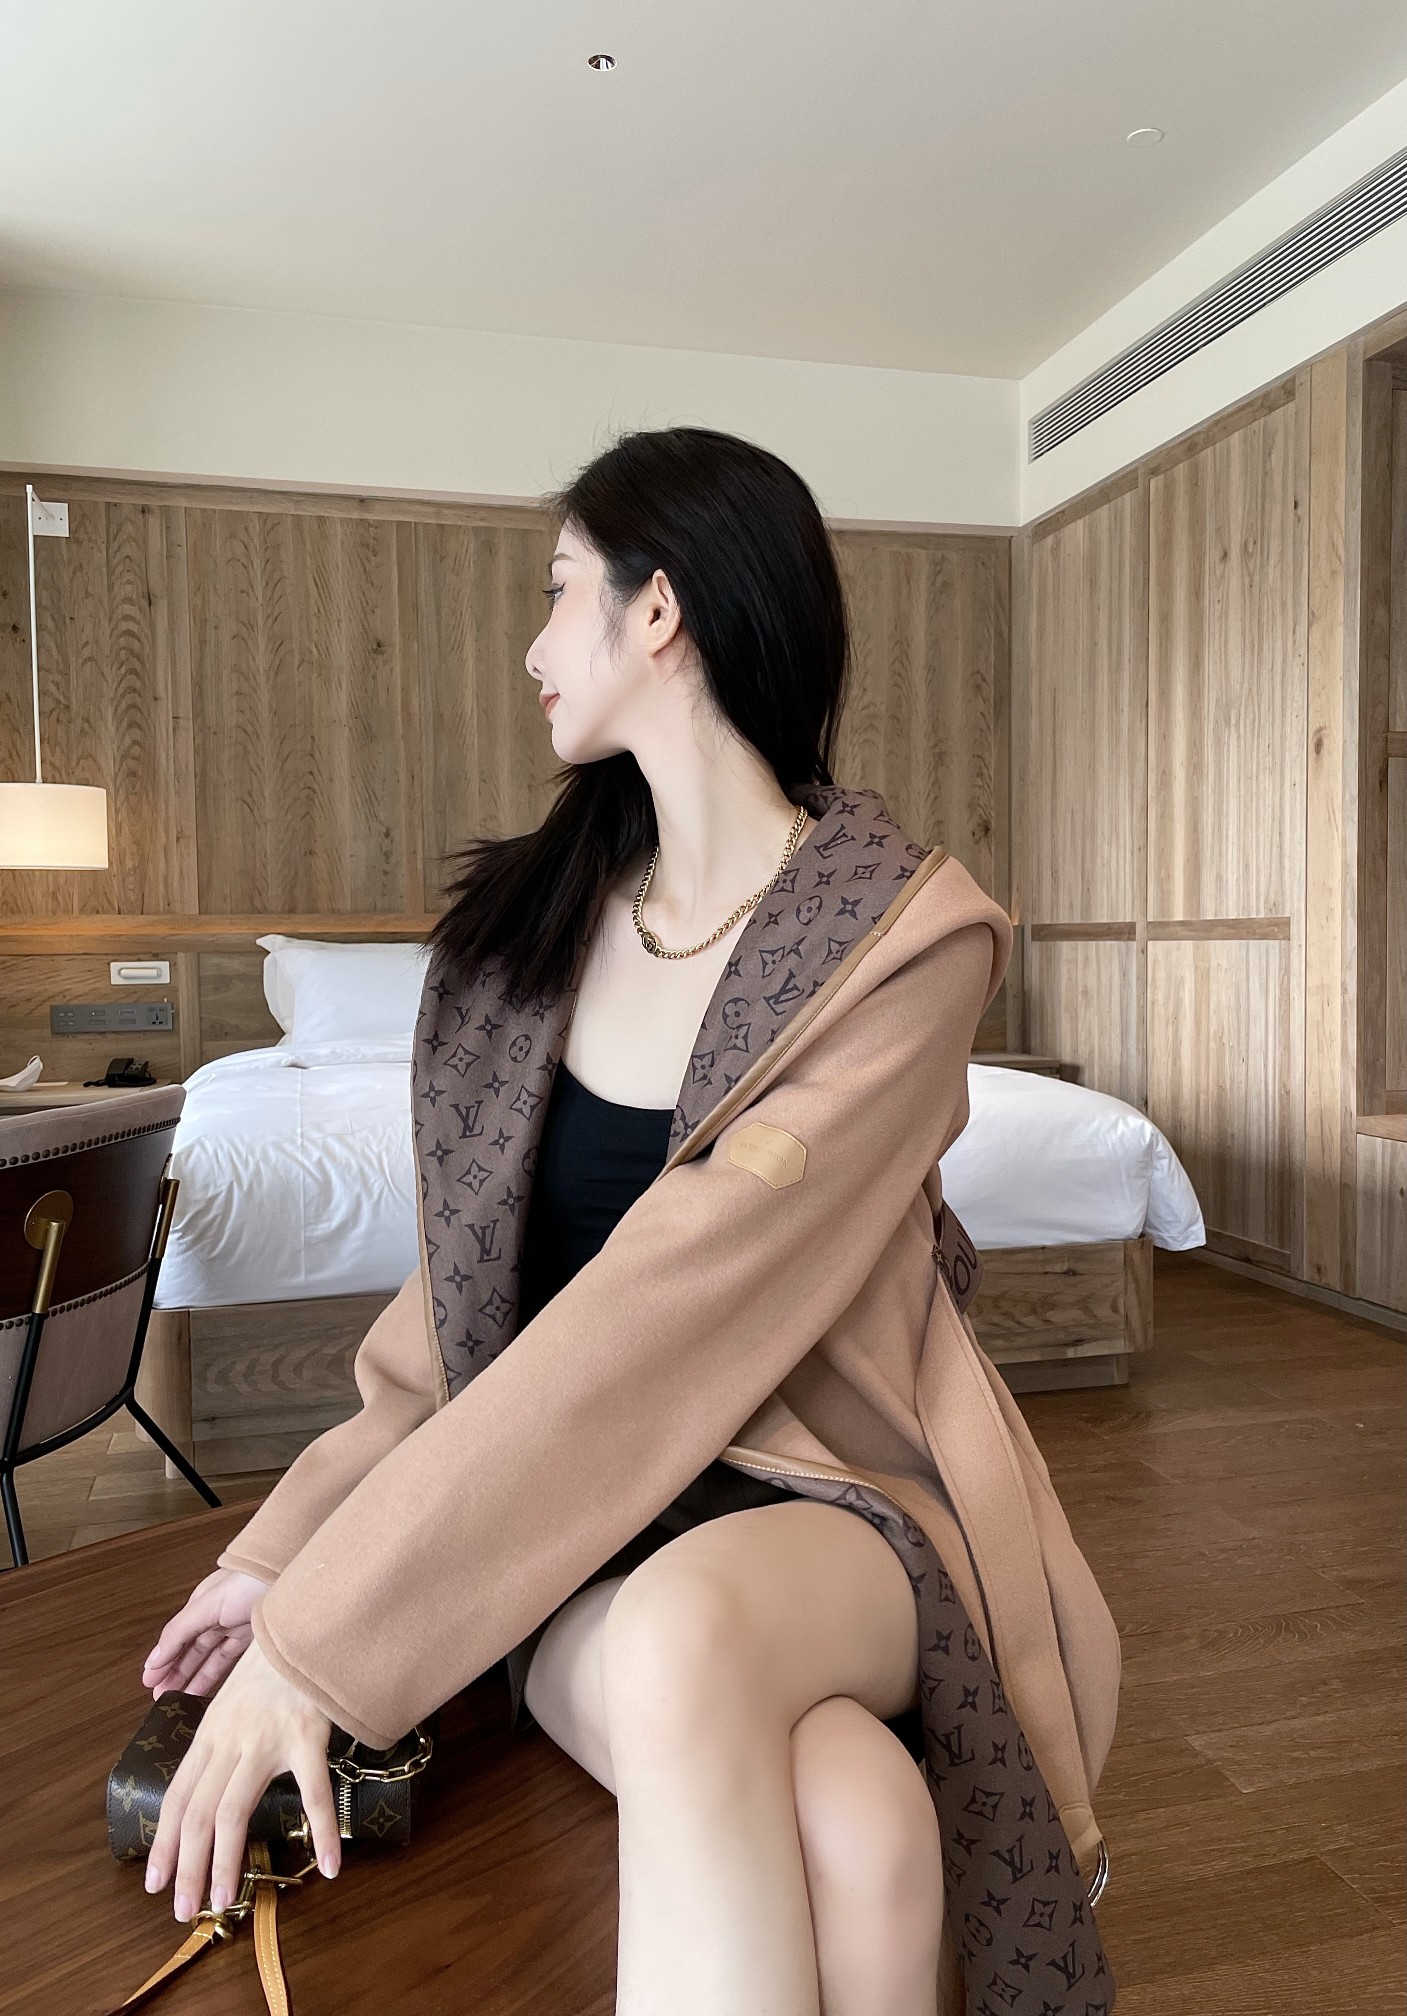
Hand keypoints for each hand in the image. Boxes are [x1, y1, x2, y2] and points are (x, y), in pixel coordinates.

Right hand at [142, 1567, 270, 1698]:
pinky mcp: (256, 1639)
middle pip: (191, 1650)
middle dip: (175, 1674)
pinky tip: (208, 1689)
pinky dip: (217, 1677)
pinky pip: (231, 1661)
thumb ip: (180, 1631)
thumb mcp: (208, 1604)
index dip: (162, 1661)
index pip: (177, 1637)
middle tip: (160, 1699)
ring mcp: (238, 1627)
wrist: (297, 1580)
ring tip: (179, 1701)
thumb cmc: (252, 1579)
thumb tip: (154, 1659)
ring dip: (193, 1679)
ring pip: (210, 1659)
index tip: (148, 1683)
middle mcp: (218, 1615)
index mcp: (203, 1603)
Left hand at [143, 1637, 340, 1921]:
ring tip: (224, 1900)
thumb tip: (208, 1787)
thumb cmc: (274, 1665)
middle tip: (184, 1909)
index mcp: (210, 1732)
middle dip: (187, 1868)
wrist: (309, 1625)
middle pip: (198, 1814)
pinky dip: (322, 1832)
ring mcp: (268, 1739)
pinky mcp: (307, 1737)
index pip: (177, 1798)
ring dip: (226, 1863)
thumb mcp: (234, 1698)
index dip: (164, 1844)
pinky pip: (315, 1794)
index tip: (155, 1882)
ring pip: (234, 1812)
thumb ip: (220, 1740)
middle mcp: (231, 1739)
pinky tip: (331, 1865)